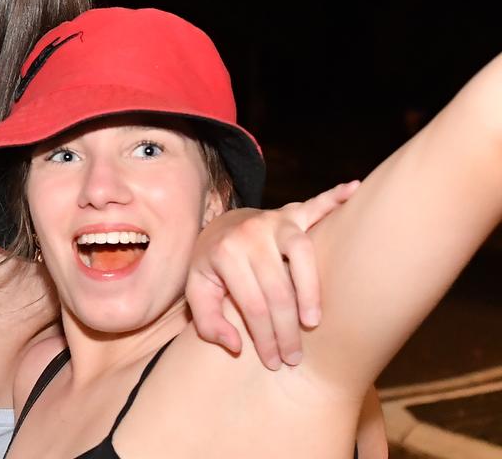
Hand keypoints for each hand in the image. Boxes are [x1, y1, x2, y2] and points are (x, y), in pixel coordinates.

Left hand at [186, 180, 360, 369]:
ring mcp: (274, 221)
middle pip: (278, 289)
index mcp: (225, 254)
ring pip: (303, 253)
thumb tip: (236, 346)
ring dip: (311, 290)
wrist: (215, 228)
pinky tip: (354, 190)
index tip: (275, 361)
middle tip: (295, 357)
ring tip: (314, 321)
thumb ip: (207, 322)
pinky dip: (335, 197)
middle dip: (288, 329)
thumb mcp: (196, 292)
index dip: (266, 337)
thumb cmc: (212, 267)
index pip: (253, 305)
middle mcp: (250, 234)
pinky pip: (316, 204)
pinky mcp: (291, 212)